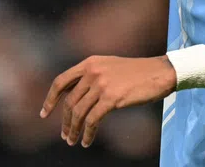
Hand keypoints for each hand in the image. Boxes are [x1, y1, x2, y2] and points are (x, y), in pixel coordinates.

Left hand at [40, 55, 176, 147]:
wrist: (160, 72)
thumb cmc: (137, 72)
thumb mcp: (109, 67)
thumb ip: (92, 77)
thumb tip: (75, 97)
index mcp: (89, 63)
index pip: (60, 81)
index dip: (50, 99)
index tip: (44, 114)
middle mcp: (92, 71)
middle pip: (69, 101)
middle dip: (64, 121)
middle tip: (65, 135)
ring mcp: (101, 84)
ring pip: (78, 112)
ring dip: (73, 130)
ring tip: (73, 141)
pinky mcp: (111, 98)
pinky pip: (92, 120)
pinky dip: (87, 133)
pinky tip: (86, 141)